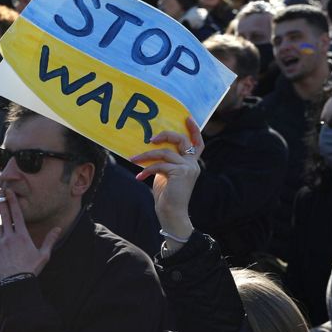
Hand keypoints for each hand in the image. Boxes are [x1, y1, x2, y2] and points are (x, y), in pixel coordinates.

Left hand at [0, 186, 61, 279]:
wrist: (16, 283)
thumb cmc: (32, 269)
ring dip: (0, 222)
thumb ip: (50, 240)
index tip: (8, 191)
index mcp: (22, 236)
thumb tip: (58, 228)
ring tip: (2, 219)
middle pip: (4, 216)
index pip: (17, 214)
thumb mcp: (44, 255)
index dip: (12, 201)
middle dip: (1, 202)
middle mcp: (10, 237)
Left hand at [131, 117, 202, 236]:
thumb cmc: (167, 195)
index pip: (198, 143)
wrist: (171, 214)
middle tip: (150, 138)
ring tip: (133, 160)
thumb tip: (151, 148)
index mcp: (191, 163)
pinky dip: (147, 169)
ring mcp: (188, 168)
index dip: (194, 130)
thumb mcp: (165, 174)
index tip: (186, 117)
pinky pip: (159, 165)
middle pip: (183, 140)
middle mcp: (193, 164)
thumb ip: (165, 161)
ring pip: (165, 152)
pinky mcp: (180, 173)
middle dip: (166, 135)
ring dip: (146, 155)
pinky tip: (139, 177)